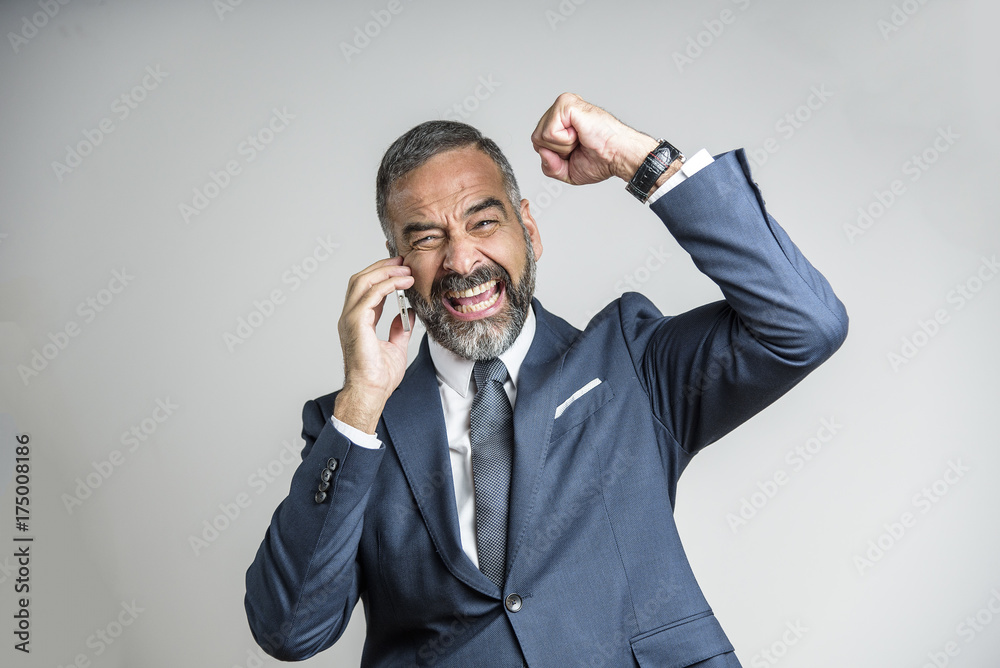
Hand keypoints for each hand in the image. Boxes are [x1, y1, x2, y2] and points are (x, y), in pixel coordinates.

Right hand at [334, 256, 415, 433]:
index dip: (382, 274)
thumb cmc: (379, 377)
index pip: (366, 288)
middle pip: (361, 279)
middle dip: (382, 266)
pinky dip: (387, 284)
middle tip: (403, 261)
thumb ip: (399, 329)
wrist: (371, 393)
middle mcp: (350, 317)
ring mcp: (350, 319)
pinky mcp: (355, 323)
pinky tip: (403, 282)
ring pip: (362, 281)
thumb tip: (407, 315)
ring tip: (404, 269)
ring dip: (385, 271)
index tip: (401, 267)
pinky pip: (371, 295)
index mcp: (358, 321)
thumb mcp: (396, 347)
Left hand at [531, 92, 659, 184]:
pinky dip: (564, 141)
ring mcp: (563, 104)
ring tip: (581, 139)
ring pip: (540, 136)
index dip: (554, 157)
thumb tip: (542, 151)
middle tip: (579, 146)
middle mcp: (560, 110)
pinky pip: (548, 133)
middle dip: (556, 152)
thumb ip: (549, 165)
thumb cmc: (600, 159)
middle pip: (536, 140)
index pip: (538, 143)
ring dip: (562, 147)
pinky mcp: (565, 103)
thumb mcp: (567, 171)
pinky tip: (580, 134)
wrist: (618, 155)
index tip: (576, 152)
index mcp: (560, 122)